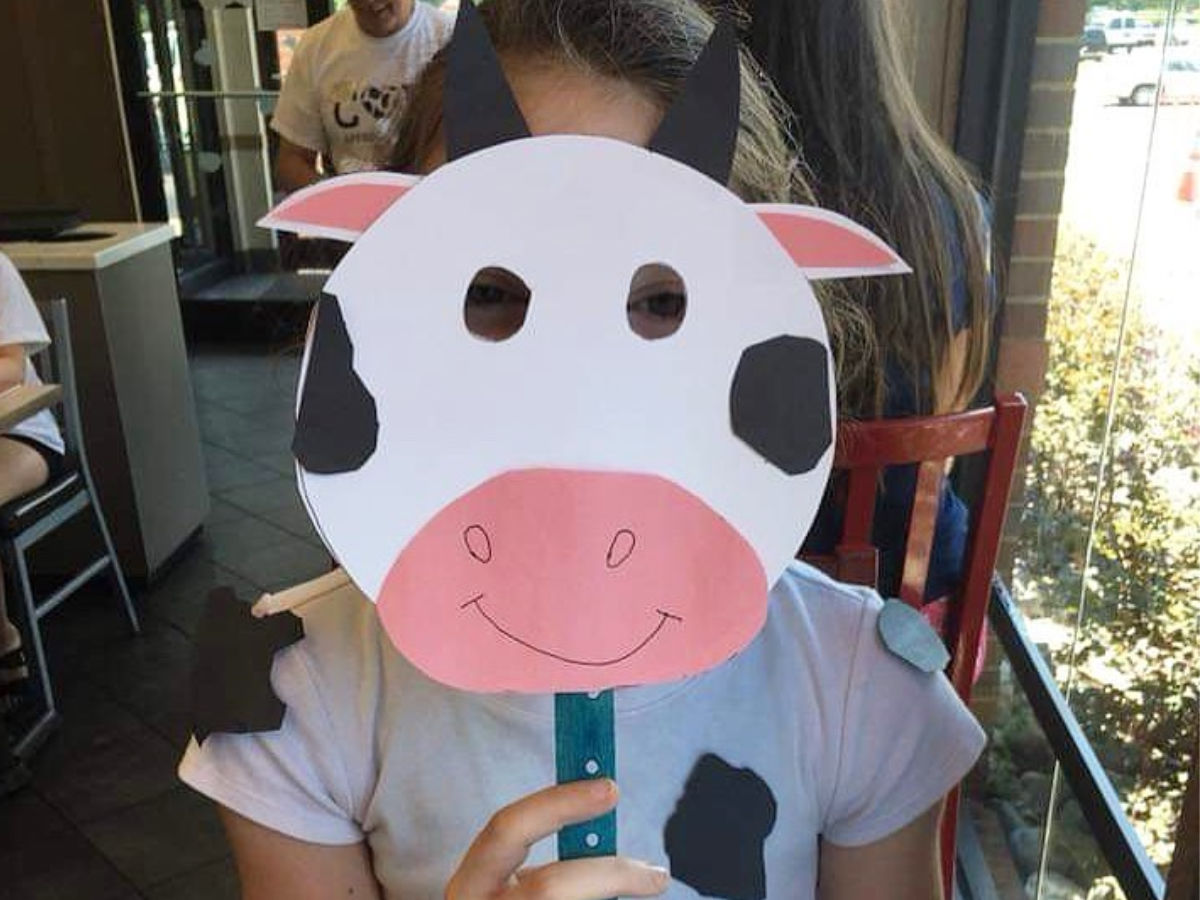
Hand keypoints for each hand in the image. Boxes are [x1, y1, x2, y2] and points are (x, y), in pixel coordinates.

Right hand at [446, 779, 670, 899]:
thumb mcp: (513, 891)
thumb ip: (547, 869)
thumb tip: (605, 820)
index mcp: (469, 885)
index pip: (507, 828)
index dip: (559, 803)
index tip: (610, 789)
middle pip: (550, 888)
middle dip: (609, 875)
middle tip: (656, 874)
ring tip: (644, 895)